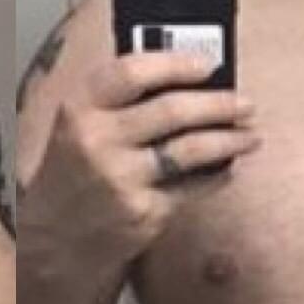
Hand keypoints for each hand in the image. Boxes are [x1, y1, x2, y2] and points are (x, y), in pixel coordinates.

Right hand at [21, 49, 257, 263]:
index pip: (132, 72)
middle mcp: (97, 141)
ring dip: (230, 139)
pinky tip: (226, 169)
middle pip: (172, 110)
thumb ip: (119, 102)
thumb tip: (185, 79)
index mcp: (79, 110)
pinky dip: (217, 175)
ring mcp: (121, 179)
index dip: (176, 64)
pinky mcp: (143, 211)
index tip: (207, 65)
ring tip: (250, 136)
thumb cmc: (74, 174)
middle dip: (220, 104)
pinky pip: (194, 186)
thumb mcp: (79, 128)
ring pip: (192, 148)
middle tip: (245, 104)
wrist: (53, 238)